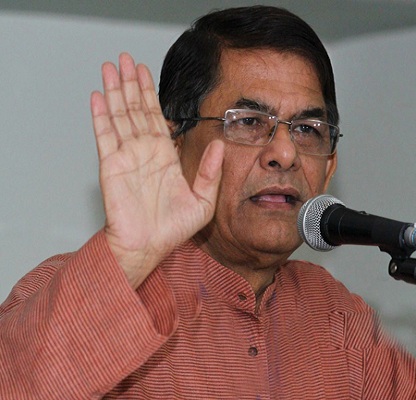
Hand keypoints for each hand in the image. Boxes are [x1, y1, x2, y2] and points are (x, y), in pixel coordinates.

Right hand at [90, 53, 222, 288]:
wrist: (148, 246)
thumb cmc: (172, 229)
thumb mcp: (203, 200)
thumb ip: (211, 172)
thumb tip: (221, 145)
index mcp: (163, 156)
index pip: (156, 116)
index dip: (150, 93)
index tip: (145, 72)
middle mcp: (143, 151)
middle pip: (135, 108)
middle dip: (131, 83)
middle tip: (125, 58)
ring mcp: (125, 156)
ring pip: (119, 115)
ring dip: (115, 90)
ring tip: (111, 67)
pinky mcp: (111, 165)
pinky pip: (105, 135)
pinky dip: (100, 115)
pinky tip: (98, 95)